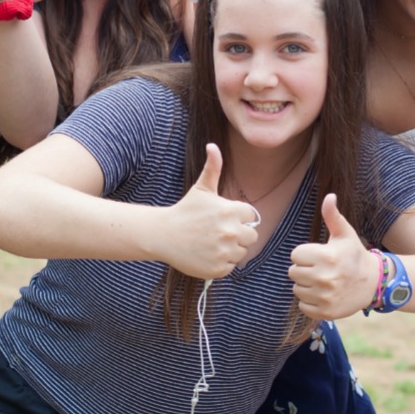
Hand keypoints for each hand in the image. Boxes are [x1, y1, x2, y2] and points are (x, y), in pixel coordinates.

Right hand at [151, 143, 257, 278]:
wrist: (162, 235)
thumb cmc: (185, 211)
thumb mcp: (202, 189)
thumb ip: (213, 168)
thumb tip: (212, 145)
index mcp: (232, 211)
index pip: (251, 218)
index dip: (239, 218)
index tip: (222, 218)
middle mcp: (231, 232)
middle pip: (251, 237)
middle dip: (238, 235)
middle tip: (216, 233)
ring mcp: (224, 251)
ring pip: (241, 253)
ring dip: (229, 250)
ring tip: (210, 243)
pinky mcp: (217, 268)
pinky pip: (229, 267)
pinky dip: (220, 263)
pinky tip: (206, 254)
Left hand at [288, 193, 375, 319]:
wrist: (374, 283)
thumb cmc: (354, 255)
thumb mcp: (345, 234)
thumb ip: (333, 216)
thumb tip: (329, 196)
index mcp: (327, 256)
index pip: (295, 255)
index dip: (306, 254)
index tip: (320, 256)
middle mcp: (325, 277)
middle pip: (293, 272)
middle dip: (305, 270)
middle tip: (322, 269)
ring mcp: (325, 296)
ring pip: (297, 289)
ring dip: (307, 286)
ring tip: (324, 282)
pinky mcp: (325, 312)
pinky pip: (303, 306)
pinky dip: (311, 302)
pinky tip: (324, 294)